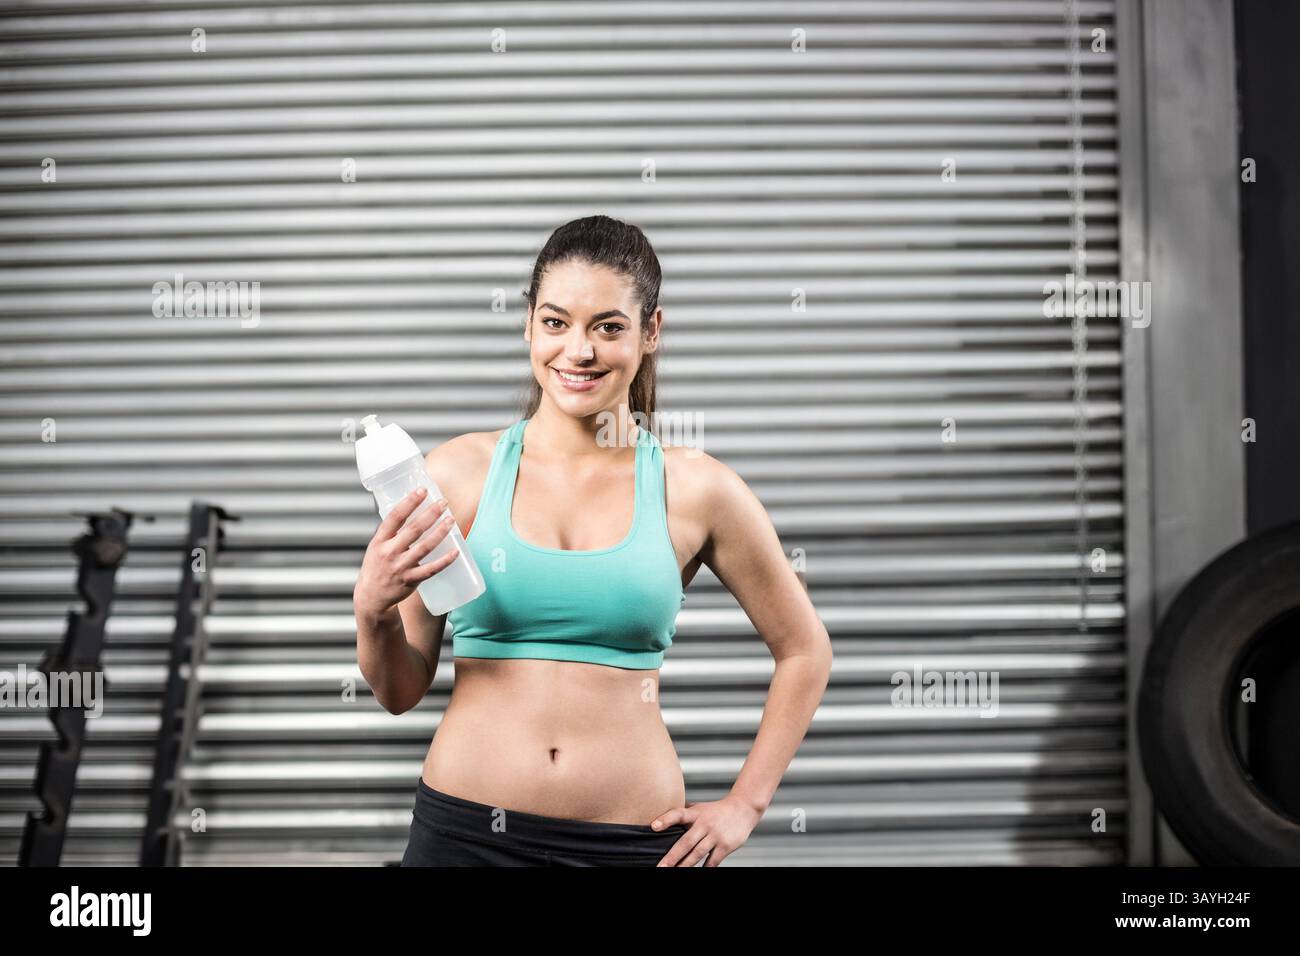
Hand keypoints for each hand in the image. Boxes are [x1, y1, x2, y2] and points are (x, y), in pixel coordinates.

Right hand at [354, 487, 458, 617]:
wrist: (371, 597)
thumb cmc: (377, 567)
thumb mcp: (377, 546)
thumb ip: (392, 532)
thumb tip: (411, 510)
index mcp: (380, 540)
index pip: (395, 517)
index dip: (409, 502)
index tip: (422, 490)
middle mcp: (389, 552)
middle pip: (413, 529)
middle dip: (430, 514)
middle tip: (443, 503)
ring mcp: (400, 567)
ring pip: (424, 547)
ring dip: (440, 532)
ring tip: (451, 520)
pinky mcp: (410, 580)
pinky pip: (431, 569)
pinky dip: (445, 560)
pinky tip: (456, 551)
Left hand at [650, 795, 762, 866]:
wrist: (743, 809)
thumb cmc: (716, 810)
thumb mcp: (699, 808)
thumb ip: (683, 814)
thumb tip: (661, 821)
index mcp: (695, 813)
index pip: (678, 814)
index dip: (665, 820)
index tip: (653, 827)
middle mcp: (704, 824)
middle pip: (685, 842)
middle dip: (672, 856)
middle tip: (660, 867)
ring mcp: (715, 835)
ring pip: (697, 854)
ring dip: (685, 866)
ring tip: (674, 873)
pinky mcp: (725, 846)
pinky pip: (712, 861)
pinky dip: (704, 869)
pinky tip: (696, 872)